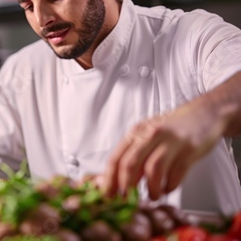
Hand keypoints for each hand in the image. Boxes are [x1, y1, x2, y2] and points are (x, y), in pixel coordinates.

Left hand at [103, 99, 236, 199]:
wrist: (203, 114)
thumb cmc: (171, 129)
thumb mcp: (147, 136)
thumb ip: (133, 155)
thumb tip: (117, 181)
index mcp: (136, 132)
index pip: (115, 158)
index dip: (110, 180)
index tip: (109, 196)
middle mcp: (151, 134)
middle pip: (130, 163)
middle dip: (127, 186)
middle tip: (130, 199)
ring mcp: (171, 140)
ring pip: (153, 169)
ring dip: (151, 188)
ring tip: (153, 195)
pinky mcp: (190, 148)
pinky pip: (176, 173)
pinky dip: (170, 186)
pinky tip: (168, 188)